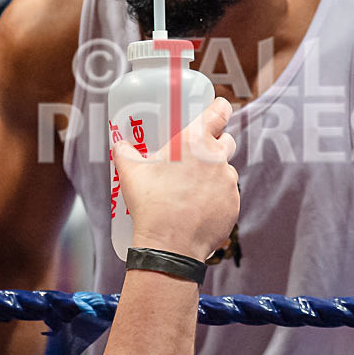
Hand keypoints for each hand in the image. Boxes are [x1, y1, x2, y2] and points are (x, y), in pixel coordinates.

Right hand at [113, 97, 238, 261]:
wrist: (169, 246)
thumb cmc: (151, 206)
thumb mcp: (130, 173)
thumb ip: (124, 152)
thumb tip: (119, 144)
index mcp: (195, 141)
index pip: (220, 111)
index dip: (219, 108)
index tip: (216, 110)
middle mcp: (217, 157)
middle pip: (225, 140)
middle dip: (214, 144)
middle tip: (194, 156)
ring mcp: (229, 181)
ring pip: (226, 170)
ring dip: (213, 174)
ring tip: (191, 189)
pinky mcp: (234, 204)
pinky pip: (228, 194)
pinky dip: (217, 198)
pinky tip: (199, 207)